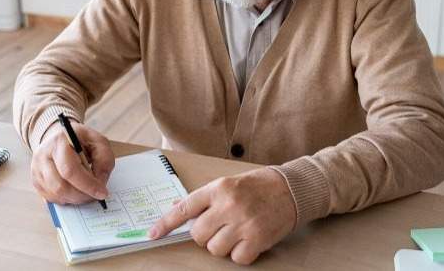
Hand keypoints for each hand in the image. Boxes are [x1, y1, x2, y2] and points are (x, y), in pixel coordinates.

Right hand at [30, 121, 114, 204]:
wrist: (58, 136)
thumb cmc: (81, 140)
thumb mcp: (98, 141)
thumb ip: (104, 159)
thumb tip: (100, 182)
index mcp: (59, 142)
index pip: (70, 170)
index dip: (87, 185)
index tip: (102, 193)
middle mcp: (43, 156)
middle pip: (60, 186)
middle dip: (82, 195)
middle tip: (95, 196)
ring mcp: (36, 169)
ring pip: (56, 194)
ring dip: (75, 198)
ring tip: (86, 192)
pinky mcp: (35, 180)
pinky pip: (51, 198)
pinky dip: (67, 199)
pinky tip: (75, 190)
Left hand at [149, 167, 295, 264]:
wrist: (290, 189)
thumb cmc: (258, 186)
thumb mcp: (228, 184)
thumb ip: (205, 198)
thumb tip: (179, 209)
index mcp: (218, 188)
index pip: (185, 208)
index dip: (166, 223)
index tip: (153, 234)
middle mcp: (228, 205)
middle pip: (198, 235)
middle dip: (204, 236)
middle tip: (219, 228)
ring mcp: (243, 223)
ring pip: (214, 249)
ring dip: (222, 246)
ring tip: (236, 233)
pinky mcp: (257, 239)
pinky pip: (236, 259)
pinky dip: (239, 254)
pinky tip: (247, 241)